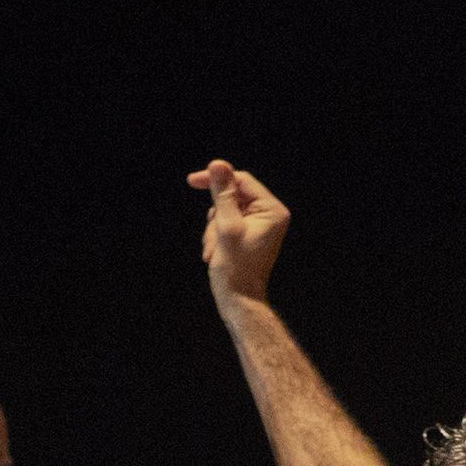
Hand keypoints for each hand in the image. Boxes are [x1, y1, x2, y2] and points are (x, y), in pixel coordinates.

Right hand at [186, 159, 288, 303]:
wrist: (239, 301)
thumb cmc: (235, 268)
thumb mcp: (226, 227)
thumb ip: (222, 194)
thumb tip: (218, 164)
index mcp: (272, 210)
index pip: (242, 181)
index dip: (216, 179)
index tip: (192, 181)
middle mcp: (269, 214)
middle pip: (232, 195)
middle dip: (215, 215)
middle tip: (213, 238)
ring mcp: (259, 224)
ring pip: (224, 209)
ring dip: (213, 228)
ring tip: (215, 250)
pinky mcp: (248, 233)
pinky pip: (225, 222)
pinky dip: (215, 235)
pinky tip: (215, 253)